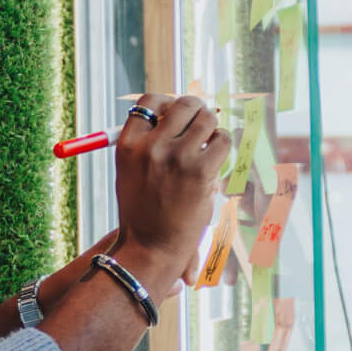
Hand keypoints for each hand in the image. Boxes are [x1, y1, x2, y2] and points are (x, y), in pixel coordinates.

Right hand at [112, 94, 229, 282]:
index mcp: (128, 145)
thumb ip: (148, 142)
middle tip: (201, 123)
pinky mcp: (201, 170)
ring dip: (212, 128)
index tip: (176, 113)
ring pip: (207, 119)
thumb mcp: (130, 172)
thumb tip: (175, 112)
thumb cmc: (143, 211)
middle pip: (183, 104)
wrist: (151, 248)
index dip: (168, 102)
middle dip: (196, 110)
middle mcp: (151, 146)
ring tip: (208, 145)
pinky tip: (215, 160)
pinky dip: (223, 145)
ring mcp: (176, 157)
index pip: (150, 101)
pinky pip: (222, 140)